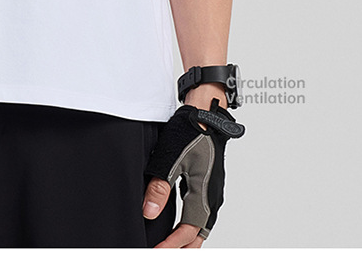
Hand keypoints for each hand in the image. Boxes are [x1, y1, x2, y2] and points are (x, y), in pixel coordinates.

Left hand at [142, 101, 244, 244]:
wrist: (205, 113)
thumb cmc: (191, 131)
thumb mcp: (170, 159)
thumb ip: (160, 188)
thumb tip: (149, 212)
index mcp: (205, 194)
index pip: (188, 232)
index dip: (171, 245)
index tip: (156, 252)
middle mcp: (212, 197)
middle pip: (197, 235)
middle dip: (181, 247)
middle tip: (161, 252)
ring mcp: (212, 191)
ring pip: (200, 225)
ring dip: (185, 238)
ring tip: (167, 245)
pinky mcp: (208, 185)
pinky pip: (200, 213)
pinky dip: (188, 225)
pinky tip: (175, 224)